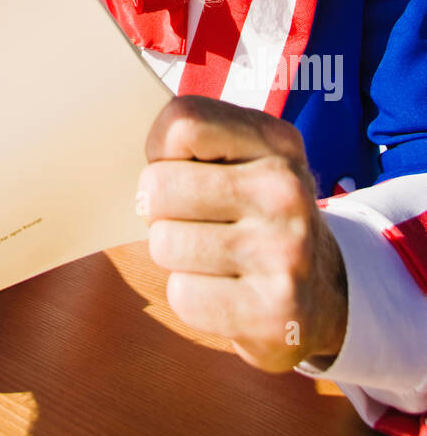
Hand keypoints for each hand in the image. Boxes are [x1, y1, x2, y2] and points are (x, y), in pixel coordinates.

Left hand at [137, 96, 347, 371]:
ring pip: (164, 243)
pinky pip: (183, 296)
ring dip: (176, 256)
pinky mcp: (275, 312)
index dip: (160, 151)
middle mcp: (286, 191)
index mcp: (276, 141)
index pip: (180, 122)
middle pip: (158, 187)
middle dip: (160, 210)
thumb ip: (192, 139)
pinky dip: (193, 297)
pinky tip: (228, 290)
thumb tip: (111, 137)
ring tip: (215, 256)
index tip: (180, 169)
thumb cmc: (254, 212)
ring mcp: (285, 253)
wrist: (324, 292)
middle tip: (195, 221)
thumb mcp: (244, 157)